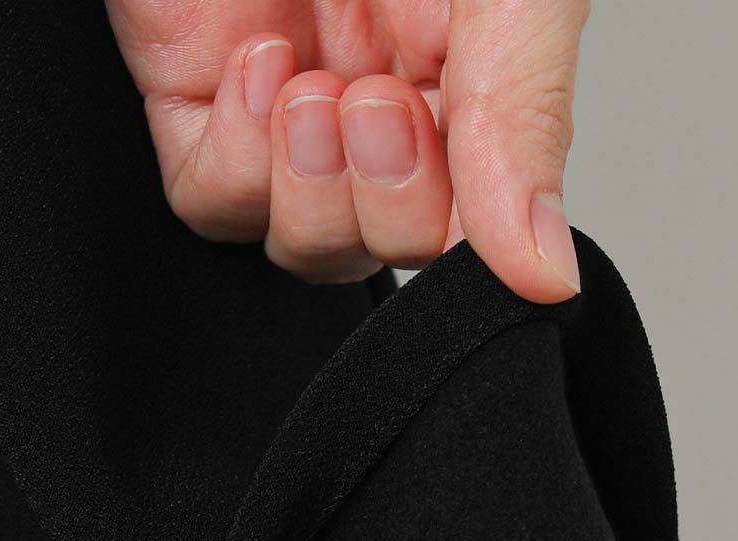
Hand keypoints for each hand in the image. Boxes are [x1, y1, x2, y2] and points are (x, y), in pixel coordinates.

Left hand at [105, 0, 588, 302]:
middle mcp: (380, 91)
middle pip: (376, 250)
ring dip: (309, 193)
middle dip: (381, 206)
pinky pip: (209, 196)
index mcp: (470, 70)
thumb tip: (544, 275)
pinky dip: (236, 166)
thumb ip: (524, 121)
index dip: (448, 224)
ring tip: (317, 86)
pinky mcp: (193, 78)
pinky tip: (262, 67)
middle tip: (376, 101)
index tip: (438, 130)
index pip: (464, 227)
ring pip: (296, 241)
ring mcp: (287, 92)